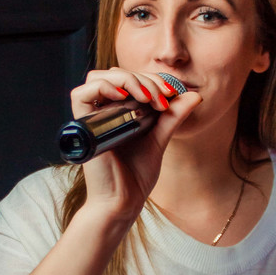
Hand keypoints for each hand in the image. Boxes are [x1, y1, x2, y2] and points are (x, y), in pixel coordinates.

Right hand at [70, 68, 201, 221]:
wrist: (124, 201)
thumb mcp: (159, 139)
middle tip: (162, 97)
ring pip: (98, 77)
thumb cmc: (136, 176)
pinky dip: (103, 87)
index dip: (151, 78)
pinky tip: (125, 97)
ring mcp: (91, 118)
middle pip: (116, 73)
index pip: (130, 78)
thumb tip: (195, 94)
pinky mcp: (82, 127)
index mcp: (118, 111)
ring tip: (147, 97)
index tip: (171, 94)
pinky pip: (80, 94)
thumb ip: (173, 116)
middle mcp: (102, 111)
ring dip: (127, 79)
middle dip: (144, 78)